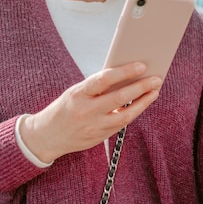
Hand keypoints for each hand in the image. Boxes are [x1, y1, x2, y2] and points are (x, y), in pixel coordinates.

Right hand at [19, 62, 161, 162]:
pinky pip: (121, 124)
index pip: (104, 79)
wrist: (46, 137)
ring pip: (126, 115)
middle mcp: (86, 111)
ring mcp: (94, 127)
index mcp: (78, 94)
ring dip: (143, 102)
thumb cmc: (65, 108)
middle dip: (141, 87)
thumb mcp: (75, 93)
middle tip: (156, 79)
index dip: (125, 71)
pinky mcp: (99, 138)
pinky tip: (142, 104)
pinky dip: (133, 112)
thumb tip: (125, 76)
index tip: (141, 65)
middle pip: (120, 98)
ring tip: (154, 91)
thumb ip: (97, 87)